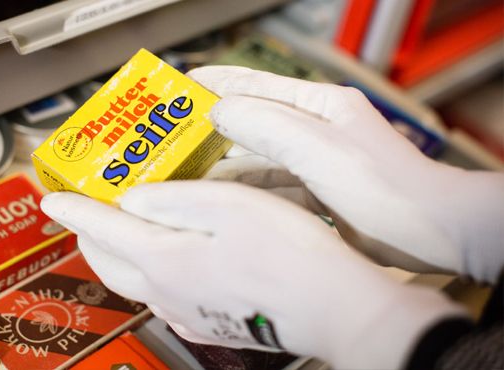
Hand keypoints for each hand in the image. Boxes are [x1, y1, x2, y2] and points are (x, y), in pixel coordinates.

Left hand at [41, 181, 464, 368]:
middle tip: (85, 209)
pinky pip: (163, 297)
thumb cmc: (290, 257)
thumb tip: (132, 199)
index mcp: (162, 258)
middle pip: (107, 261)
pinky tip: (168, 265)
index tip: (51, 197)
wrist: (337, 312)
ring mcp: (187, 311)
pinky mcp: (210, 323)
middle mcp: (165, 291)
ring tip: (123, 229)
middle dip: (89, 234)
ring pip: (133, 280)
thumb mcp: (228, 205)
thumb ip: (172, 199)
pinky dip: (151, 275)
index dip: (73, 208)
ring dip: (119, 254)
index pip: (100, 228)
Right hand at [189, 66, 503, 282]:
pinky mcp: (322, 195)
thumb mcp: (315, 147)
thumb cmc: (386, 187)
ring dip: (223, 167)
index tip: (176, 91)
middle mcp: (318, 130)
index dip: (211, 86)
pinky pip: (273, 189)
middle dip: (209, 132)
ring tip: (185, 175)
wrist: (430, 232)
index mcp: (320, 104)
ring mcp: (319, 164)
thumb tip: (218, 108)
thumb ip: (264, 124)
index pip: (253, 85)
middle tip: (169, 142)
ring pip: (258, 160)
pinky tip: (223, 203)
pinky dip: (247, 194)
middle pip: (251, 125)